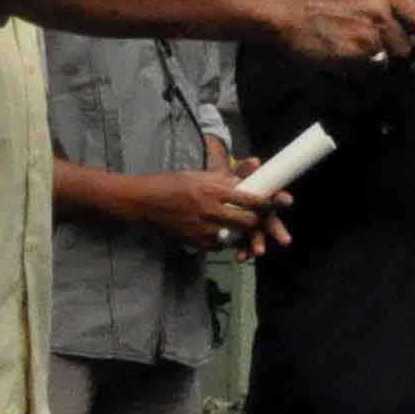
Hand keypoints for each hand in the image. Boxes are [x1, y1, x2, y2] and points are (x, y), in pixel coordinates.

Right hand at [143, 169, 283, 255]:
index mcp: (211, 190)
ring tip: (248, 230)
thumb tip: (253, 167)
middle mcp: (209, 210)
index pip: (248, 199)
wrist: (143, 203)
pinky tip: (227, 235)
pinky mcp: (195, 242)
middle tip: (264, 220)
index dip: (264, 204)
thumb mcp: (198, 174)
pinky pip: (219, 245)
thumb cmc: (172, 184)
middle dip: (259, 223)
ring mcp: (202, 229)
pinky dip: (226, 241)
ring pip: (235, 236)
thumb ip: (225, 176)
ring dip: (244, 234)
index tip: (271, 204)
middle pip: (246, 221)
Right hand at [285, 0, 414, 65]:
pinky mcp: (357, 51)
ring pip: (386, 57)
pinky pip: (367, 67)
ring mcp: (370, 30)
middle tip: (366, 46)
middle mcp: (381, 8)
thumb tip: (404, 22)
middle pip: (404, 44)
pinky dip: (357, 66)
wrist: (289, 11)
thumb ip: (383, 0)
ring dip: (372, 58)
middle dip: (391, 50)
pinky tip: (340, 52)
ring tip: (348, 45)